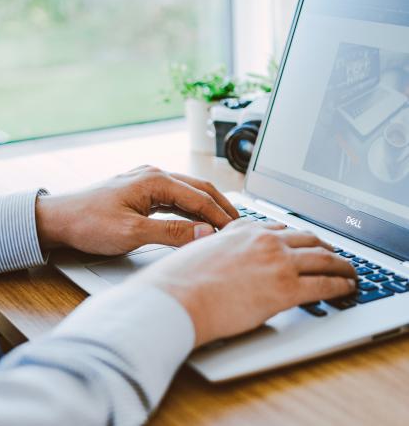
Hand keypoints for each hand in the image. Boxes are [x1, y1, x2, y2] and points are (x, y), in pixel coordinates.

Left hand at [36, 166, 238, 254]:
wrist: (59, 218)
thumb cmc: (89, 223)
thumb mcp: (132, 232)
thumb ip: (172, 232)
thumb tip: (205, 232)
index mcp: (154, 180)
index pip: (199, 197)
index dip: (220, 215)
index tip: (235, 230)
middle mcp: (154, 175)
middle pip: (199, 188)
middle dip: (220, 206)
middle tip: (238, 223)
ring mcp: (148, 181)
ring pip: (188, 192)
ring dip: (207, 207)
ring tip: (224, 223)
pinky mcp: (142, 191)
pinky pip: (175, 198)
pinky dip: (190, 209)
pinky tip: (198, 220)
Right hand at [129, 219, 356, 346]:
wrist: (176, 298)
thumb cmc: (180, 279)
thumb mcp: (198, 250)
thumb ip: (217, 245)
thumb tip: (218, 248)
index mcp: (242, 230)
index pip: (280, 228)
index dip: (298, 236)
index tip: (305, 242)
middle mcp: (264, 241)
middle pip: (308, 238)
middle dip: (326, 246)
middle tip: (334, 255)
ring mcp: (277, 262)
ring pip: (323, 258)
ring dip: (341, 264)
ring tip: (349, 271)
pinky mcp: (285, 289)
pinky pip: (325, 284)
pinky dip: (340, 285)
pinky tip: (345, 288)